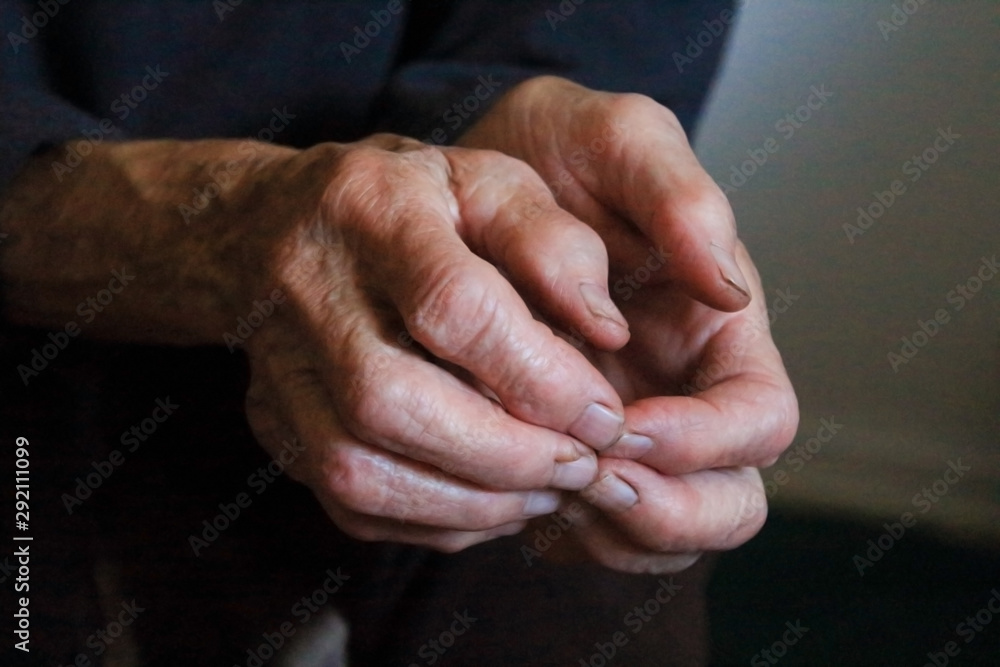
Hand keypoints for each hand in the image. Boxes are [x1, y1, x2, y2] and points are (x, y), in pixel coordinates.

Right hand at [237, 134, 639, 551]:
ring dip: (469, 503)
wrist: (274, 221)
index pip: (453, 307)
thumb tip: (607, 332)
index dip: (539, 376)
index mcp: (373, 210)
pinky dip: (430, 523)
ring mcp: (278, 364)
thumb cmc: (407, 201)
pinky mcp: (273, 422)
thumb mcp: (487, 182)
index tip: (603, 415)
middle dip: (505, 455)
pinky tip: (489, 504)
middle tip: (579, 466)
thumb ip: (552, 245)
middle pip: (393, 401)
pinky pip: (347, 503)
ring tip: (544, 492)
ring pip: (358, 468)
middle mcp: (308, 288)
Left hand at [460, 77, 798, 571]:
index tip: (625, 424)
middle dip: (667, 511)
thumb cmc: (557, 156)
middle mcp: (686, 395)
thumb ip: (679, 196)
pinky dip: (565, 530)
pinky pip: (596, 530)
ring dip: (611, 530)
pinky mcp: (580, 452)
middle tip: (588, 478)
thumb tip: (727, 288)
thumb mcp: (616, 141)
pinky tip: (517, 489)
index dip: (705, 441)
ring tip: (544, 487)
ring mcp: (635, 433)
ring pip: (662, 531)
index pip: (759, 421)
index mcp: (718, 333)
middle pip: (728, 502)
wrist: (478, 183)